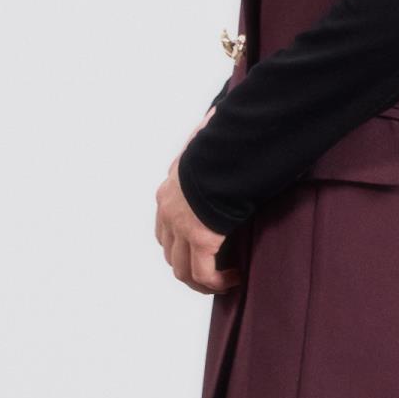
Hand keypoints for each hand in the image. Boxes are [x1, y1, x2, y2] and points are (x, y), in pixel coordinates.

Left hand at [156, 109, 240, 292]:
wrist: (221, 153)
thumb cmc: (217, 148)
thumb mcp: (203, 144)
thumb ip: (205, 139)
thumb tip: (214, 115)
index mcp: (167, 194)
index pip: (163, 230)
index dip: (179, 246)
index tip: (203, 250)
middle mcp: (168, 214)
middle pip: (170, 253)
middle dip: (189, 267)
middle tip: (213, 272)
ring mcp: (182, 228)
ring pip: (183, 270)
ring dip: (202, 282)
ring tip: (224, 282)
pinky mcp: (201, 239)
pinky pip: (204, 274)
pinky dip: (217, 283)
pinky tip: (234, 278)